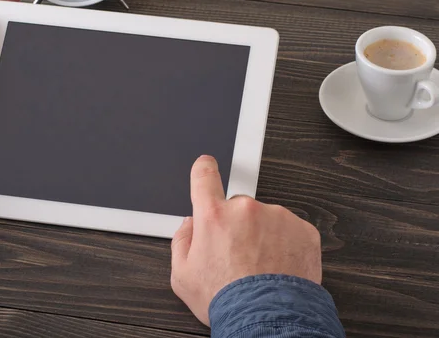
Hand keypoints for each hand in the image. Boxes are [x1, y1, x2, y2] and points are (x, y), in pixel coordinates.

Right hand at [170, 155, 321, 325]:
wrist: (268, 320)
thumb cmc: (227, 300)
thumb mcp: (182, 275)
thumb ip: (181, 241)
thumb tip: (189, 225)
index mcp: (214, 216)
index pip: (204, 176)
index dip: (204, 168)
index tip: (206, 165)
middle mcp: (245, 209)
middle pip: (237, 205)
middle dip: (236, 223)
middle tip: (238, 254)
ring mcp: (277, 217)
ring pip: (265, 218)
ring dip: (262, 234)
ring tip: (260, 267)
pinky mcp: (303, 230)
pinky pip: (289, 229)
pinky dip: (284, 244)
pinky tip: (277, 267)